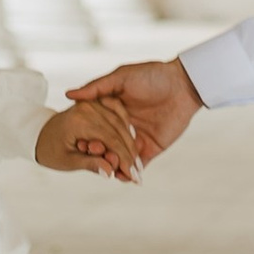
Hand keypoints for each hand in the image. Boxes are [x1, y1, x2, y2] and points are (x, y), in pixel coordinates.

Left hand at [35, 96, 143, 181]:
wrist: (40, 134)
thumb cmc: (50, 150)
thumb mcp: (67, 161)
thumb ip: (90, 164)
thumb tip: (110, 173)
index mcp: (79, 120)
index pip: (111, 139)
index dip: (124, 159)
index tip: (134, 176)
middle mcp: (88, 107)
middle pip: (118, 131)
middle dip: (130, 154)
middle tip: (138, 174)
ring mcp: (93, 103)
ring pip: (121, 123)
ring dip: (131, 144)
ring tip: (137, 166)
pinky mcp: (97, 103)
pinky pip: (118, 115)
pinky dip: (126, 130)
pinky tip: (133, 146)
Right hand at [66, 56, 201, 162]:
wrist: (184, 84)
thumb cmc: (152, 76)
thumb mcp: (121, 77)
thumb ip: (96, 88)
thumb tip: (69, 94)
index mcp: (111, 110)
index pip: (95, 128)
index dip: (87, 136)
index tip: (79, 143)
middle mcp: (121, 126)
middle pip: (106, 145)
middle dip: (99, 154)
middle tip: (93, 158)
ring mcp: (135, 138)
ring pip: (119, 157)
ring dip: (112, 165)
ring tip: (107, 171)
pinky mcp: (150, 148)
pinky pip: (138, 165)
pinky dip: (129, 173)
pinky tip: (122, 177)